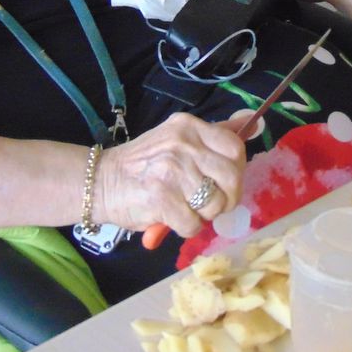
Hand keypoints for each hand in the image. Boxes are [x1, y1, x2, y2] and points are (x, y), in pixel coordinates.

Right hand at [94, 112, 245, 237]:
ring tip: (186, 209)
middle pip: (232, 177)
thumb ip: (214, 135)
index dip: (237, 171)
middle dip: (226, 199)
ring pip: (214, 204)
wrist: (99, 181)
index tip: (224, 182)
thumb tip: (253, 122)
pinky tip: (172, 219)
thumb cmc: (143, 164)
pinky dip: (187, 229)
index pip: (235, 147)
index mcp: (188, 127)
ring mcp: (171, 170)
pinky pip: (193, 224)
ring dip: (204, 216)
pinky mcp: (160, 198)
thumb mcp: (178, 139)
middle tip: (210, 204)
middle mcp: (182, 144)